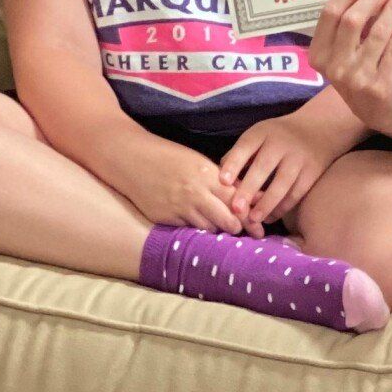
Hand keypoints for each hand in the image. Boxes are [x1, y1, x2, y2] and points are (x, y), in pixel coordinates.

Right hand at [116, 138, 244, 234]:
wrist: (130, 158)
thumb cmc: (170, 157)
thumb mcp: (199, 162)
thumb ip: (220, 180)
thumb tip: (245, 195)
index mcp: (208, 175)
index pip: (237, 200)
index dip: (250, 214)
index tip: (260, 225)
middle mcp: (195, 193)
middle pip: (227, 219)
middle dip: (239, 228)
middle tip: (248, 233)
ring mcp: (178, 207)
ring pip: (208, 228)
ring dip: (218, 230)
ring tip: (225, 229)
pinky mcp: (164, 217)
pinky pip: (188, 229)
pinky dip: (197, 229)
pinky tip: (202, 227)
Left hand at [219, 115, 339, 228]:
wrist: (319, 129)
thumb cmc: (278, 137)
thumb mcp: (259, 136)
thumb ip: (240, 155)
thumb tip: (223, 183)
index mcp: (263, 132)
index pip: (246, 146)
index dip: (234, 163)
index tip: (223, 182)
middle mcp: (282, 143)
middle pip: (264, 166)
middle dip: (249, 189)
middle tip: (236, 209)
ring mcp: (299, 157)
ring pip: (283, 183)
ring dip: (267, 203)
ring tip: (253, 219)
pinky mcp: (313, 171)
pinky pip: (297, 192)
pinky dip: (283, 207)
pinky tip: (270, 217)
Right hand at [308, 0, 391, 133]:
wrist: (379, 110)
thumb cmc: (358, 72)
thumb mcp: (341, 54)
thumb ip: (344, 27)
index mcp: (319, 56)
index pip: (329, 16)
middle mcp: (334, 68)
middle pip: (351, 21)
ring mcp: (357, 78)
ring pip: (377, 32)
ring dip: (391, 8)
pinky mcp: (381, 85)